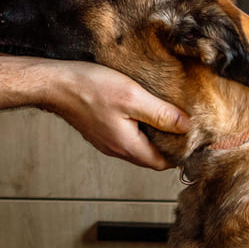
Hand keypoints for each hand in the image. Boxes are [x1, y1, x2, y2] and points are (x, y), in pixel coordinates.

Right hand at [43, 62, 189, 170]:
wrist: (55, 84)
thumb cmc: (91, 88)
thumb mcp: (133, 97)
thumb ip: (161, 113)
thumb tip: (187, 126)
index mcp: (128, 146)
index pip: (163, 163)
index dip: (181, 153)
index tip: (193, 137)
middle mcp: (117, 149)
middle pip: (151, 157)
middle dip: (169, 145)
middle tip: (184, 125)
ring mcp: (107, 142)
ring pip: (139, 147)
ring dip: (154, 136)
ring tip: (166, 116)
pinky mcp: (100, 131)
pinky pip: (126, 137)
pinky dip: (139, 129)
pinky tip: (141, 111)